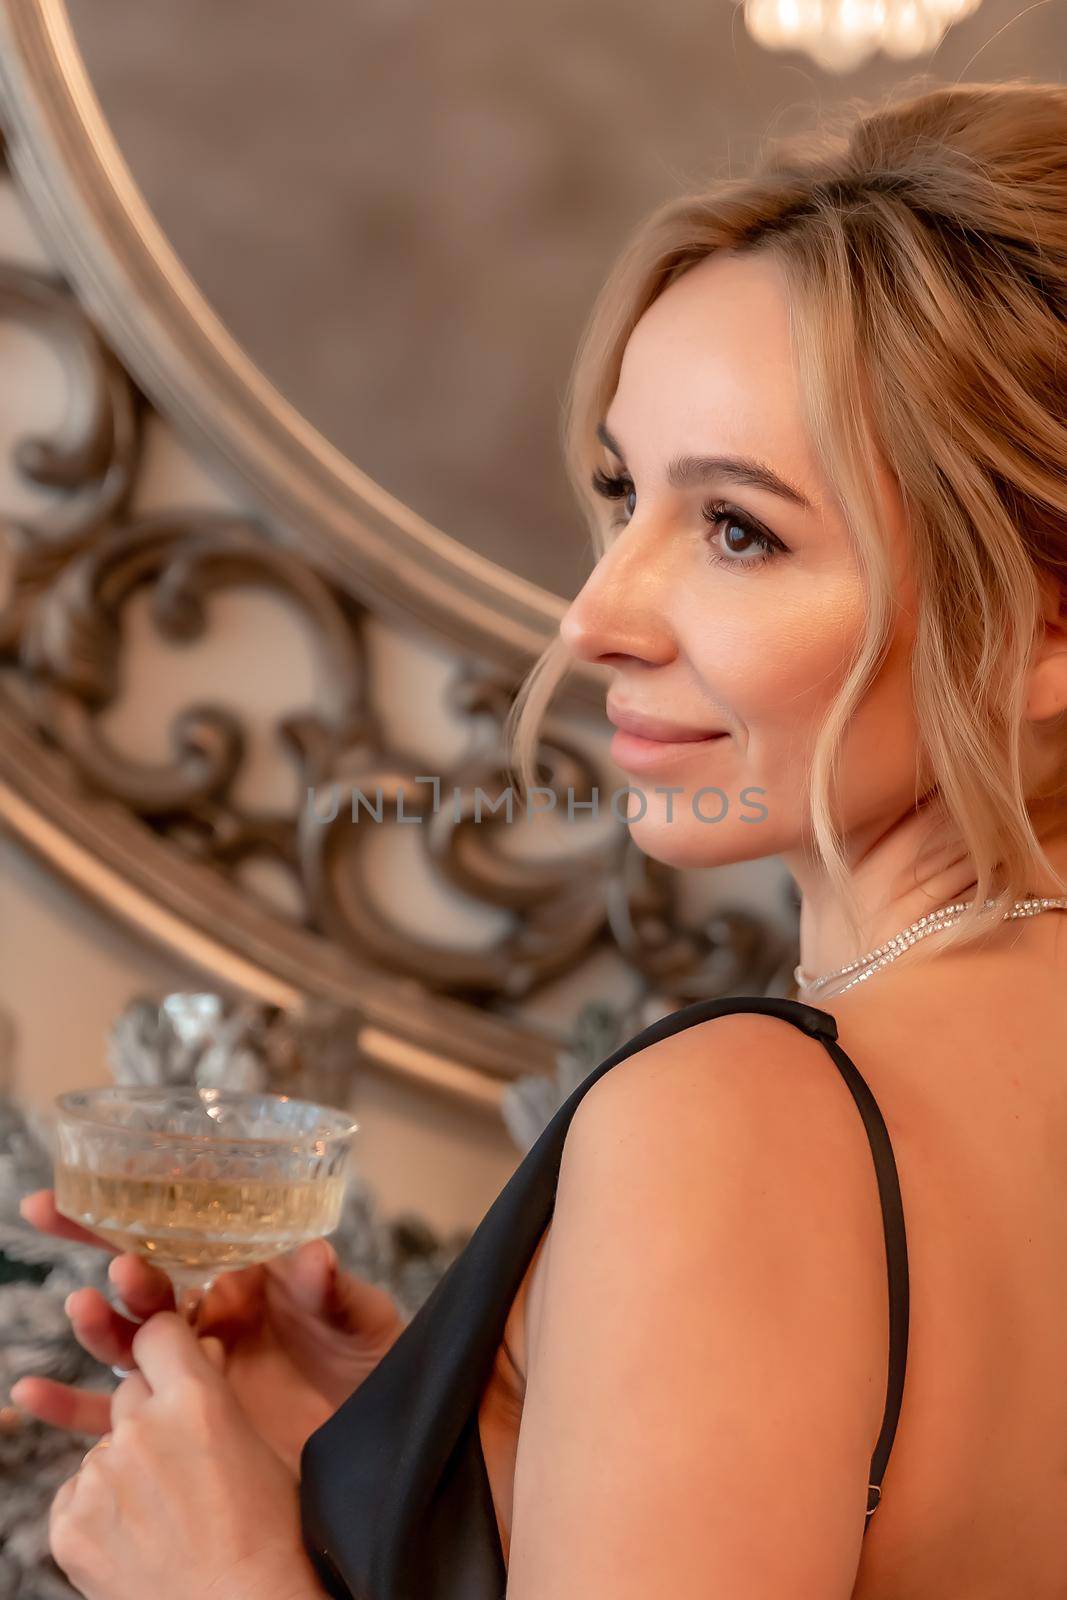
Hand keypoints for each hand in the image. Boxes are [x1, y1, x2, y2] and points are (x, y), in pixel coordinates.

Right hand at [11, 1188, 405, 1470]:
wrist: (379, 1443)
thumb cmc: (372, 1367)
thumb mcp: (362, 1322)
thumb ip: (334, 1292)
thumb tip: (314, 1258)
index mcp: (245, 1277)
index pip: (182, 1235)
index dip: (134, 1210)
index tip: (85, 1187)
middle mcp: (208, 1318)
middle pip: (143, 1282)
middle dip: (103, 1252)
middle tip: (75, 1234)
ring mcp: (190, 1372)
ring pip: (127, 1344)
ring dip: (98, 1325)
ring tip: (84, 1310)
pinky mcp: (180, 1427)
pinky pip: (113, 1418)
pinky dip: (68, 1407)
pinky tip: (29, 1396)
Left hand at [48, 1314, 323, 1599]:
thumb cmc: (266, 1532)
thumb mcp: (254, 1443)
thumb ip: (215, 1390)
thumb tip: (201, 1348)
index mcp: (195, 1398)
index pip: (156, 1332)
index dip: (164, 1345)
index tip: (170, 1360)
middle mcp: (140, 1427)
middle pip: (128, 1392)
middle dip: (150, 1413)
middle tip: (180, 1460)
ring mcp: (99, 1478)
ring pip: (104, 1448)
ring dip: (125, 1466)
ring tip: (165, 1513)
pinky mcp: (68, 1525)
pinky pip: (76, 1493)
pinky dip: (99, 1509)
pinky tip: (137, 1536)